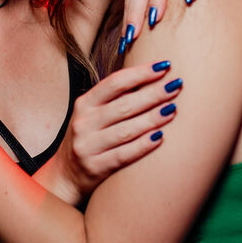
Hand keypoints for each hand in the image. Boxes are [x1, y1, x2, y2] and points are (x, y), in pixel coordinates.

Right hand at [58, 61, 179, 200]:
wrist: (65, 176)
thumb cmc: (87, 139)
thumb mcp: (92, 115)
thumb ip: (114, 99)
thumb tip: (150, 78)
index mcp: (84, 104)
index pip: (115, 83)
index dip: (140, 73)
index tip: (164, 66)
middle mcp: (83, 123)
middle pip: (124, 105)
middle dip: (153, 94)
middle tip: (176, 85)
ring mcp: (87, 146)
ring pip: (126, 130)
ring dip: (152, 118)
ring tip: (173, 109)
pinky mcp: (94, 167)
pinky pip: (124, 154)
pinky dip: (143, 145)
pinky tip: (160, 137)